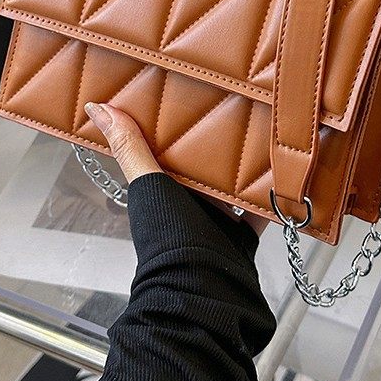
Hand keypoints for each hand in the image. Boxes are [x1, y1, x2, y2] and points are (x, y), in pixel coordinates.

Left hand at [84, 102, 267, 235]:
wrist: (203, 290)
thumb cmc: (169, 238)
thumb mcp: (148, 182)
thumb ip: (129, 147)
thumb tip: (96, 108)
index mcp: (163, 186)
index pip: (170, 146)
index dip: (178, 123)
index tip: (190, 91)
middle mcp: (187, 201)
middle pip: (204, 163)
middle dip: (219, 139)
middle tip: (238, 103)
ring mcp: (216, 218)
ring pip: (233, 183)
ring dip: (247, 163)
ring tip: (264, 129)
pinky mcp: (242, 233)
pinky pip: (260, 207)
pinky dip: (271, 193)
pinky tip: (283, 172)